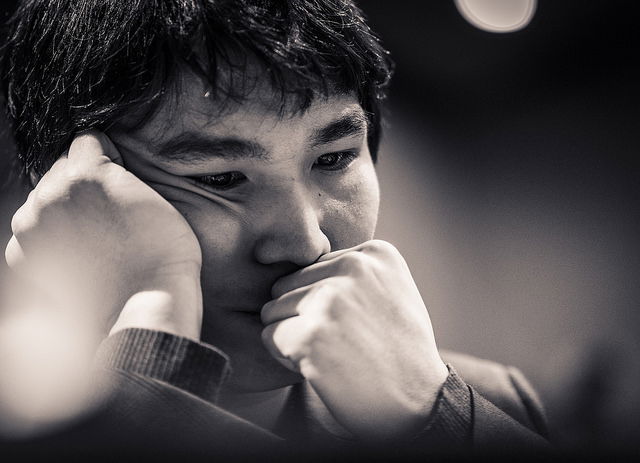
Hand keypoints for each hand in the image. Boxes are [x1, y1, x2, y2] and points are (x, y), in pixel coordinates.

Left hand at [5, 131, 202, 339]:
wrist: (146, 305)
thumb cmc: (163, 253)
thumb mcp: (151, 198)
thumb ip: (117, 177)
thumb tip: (99, 173)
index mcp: (85, 173)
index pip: (86, 142)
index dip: (109, 158)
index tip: (121, 178)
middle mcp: (49, 195)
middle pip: (61, 171)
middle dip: (82, 186)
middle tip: (109, 214)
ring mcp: (31, 227)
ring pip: (44, 201)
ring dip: (63, 211)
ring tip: (94, 237)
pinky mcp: (22, 256)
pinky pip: (32, 233)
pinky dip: (49, 239)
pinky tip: (77, 255)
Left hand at [261, 239, 448, 440]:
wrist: (419, 404)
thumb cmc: (398, 352)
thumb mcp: (391, 291)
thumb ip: (352, 272)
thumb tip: (294, 265)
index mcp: (375, 253)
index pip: (311, 268)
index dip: (323, 302)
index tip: (357, 324)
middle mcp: (354, 267)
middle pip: (287, 285)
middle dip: (303, 316)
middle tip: (342, 342)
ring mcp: (331, 300)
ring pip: (274, 310)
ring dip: (294, 337)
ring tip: (335, 353)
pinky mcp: (311, 334)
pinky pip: (269, 336)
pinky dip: (286, 358)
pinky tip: (322, 368)